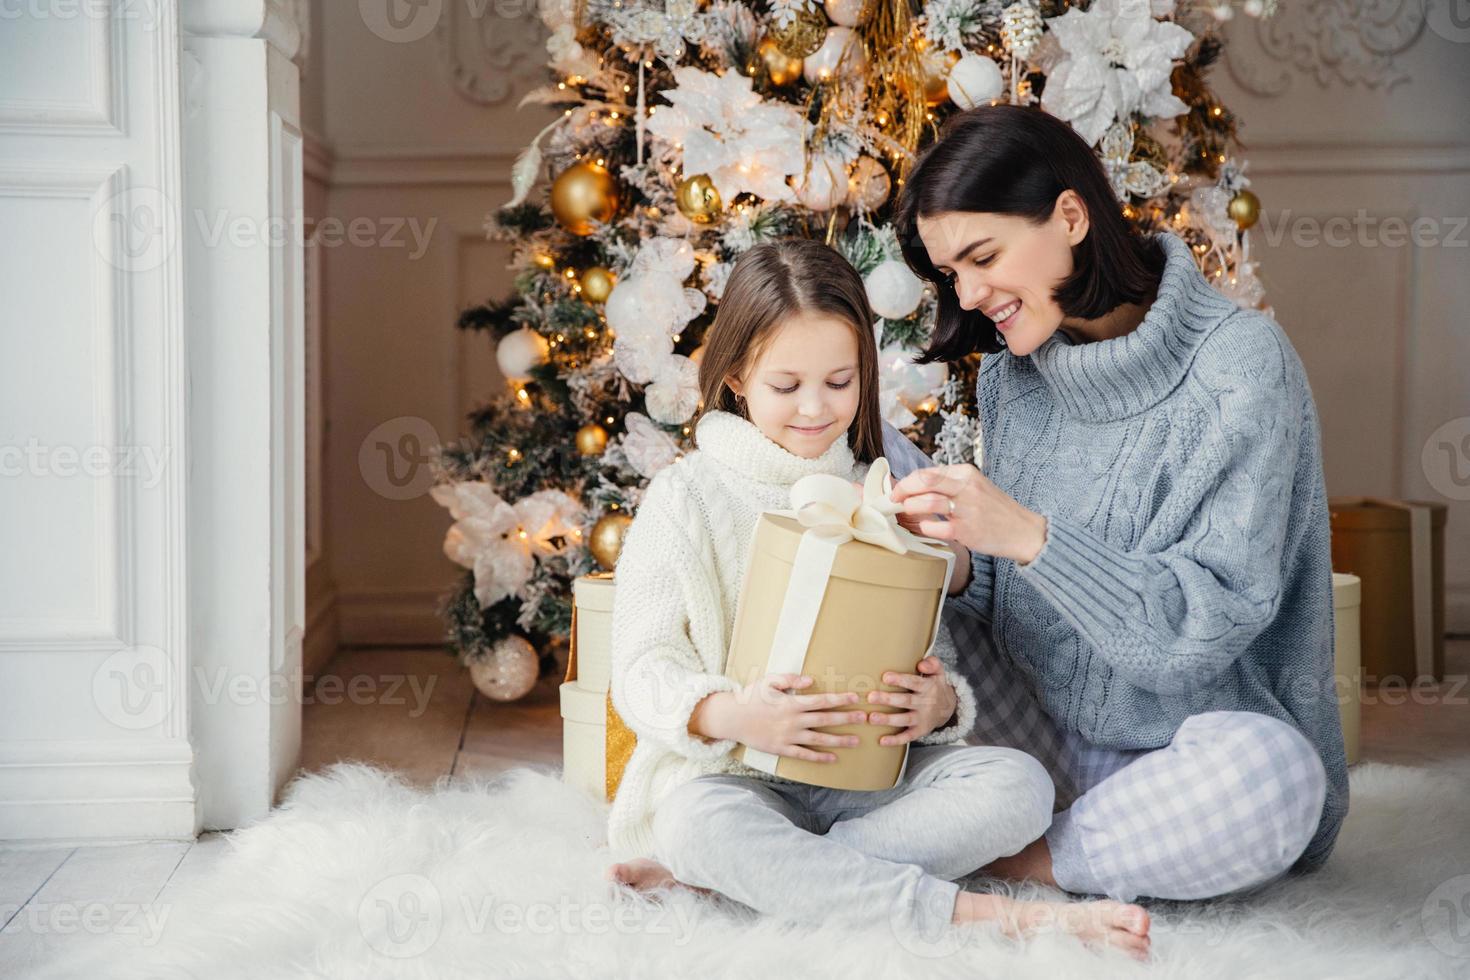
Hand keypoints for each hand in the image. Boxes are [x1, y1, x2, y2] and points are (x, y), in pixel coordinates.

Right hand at [718, 673, 868, 763]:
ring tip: (856, 741)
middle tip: (866, 718)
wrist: (732, 718)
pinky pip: (804, 754)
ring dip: (839, 740)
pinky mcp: (782, 748)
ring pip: (819, 739)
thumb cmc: (750, 697)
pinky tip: (833, 758)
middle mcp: (793, 720)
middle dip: (847, 719)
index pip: (821, 701)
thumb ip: (790, 678)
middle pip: (825, 719)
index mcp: (791, 702)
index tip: (856, 699)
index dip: (840, 700)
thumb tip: (811, 680)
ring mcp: (788, 736)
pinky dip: (819, 757)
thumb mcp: (768, 681)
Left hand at [866, 656, 957, 745]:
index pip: (914, 683)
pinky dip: (896, 740)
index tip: (885, 677)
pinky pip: (908, 736)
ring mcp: (922, 719)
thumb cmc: (935, 686)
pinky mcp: (920, 731)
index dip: (900, 680)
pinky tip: (882, 741)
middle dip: (888, 699)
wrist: (948, 708)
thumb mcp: (939, 672)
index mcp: (928, 687)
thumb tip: (921, 664)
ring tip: (871, 718)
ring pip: (904, 719)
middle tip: (871, 697)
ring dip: (888, 720)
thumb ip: (933, 664)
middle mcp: (925, 703)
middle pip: (905, 701)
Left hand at [890, 464, 1047, 564]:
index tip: (897, 491)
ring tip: (904, 515)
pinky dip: (923, 527)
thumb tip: (914, 488)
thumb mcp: (975, 488)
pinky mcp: (966, 530)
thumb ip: (949, 486)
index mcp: (966, 473)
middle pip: (923, 481)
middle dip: (902, 491)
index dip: (907, 482)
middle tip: (893, 501)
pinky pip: (934, 527)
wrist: (1024, 531)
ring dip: (909, 509)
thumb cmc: (995, 511)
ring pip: (926, 502)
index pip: (927, 473)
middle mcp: (966, 487)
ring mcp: (967, 508)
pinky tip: (923, 528)